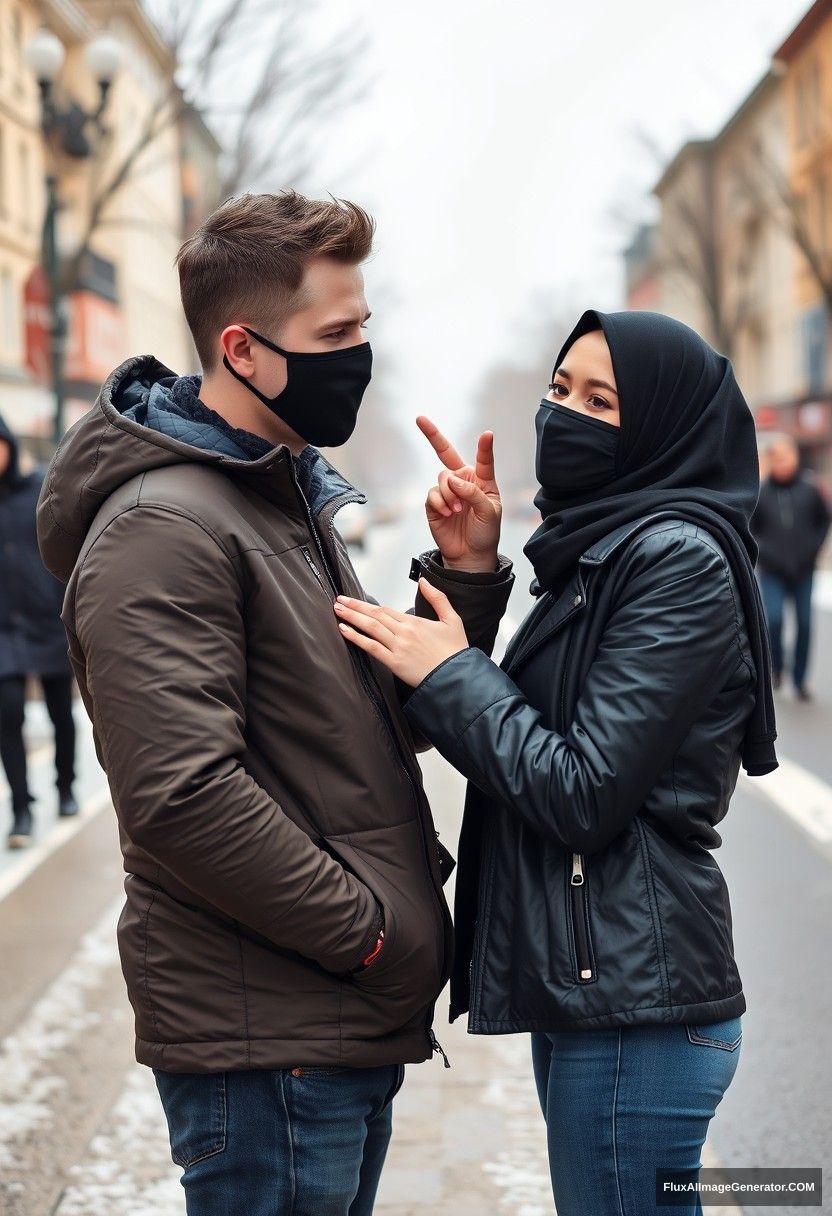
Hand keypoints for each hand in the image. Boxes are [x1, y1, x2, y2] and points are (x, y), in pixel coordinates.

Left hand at [334, 579, 467, 686]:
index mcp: (415, 622)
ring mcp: (398, 647)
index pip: (386, 610)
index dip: (367, 605)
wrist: (457, 677)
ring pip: (371, 628)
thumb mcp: (452, 619)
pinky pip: (372, 647)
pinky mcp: (395, 663)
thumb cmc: (455, 651)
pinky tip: (345, 631)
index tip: (353, 600)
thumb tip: (424, 580)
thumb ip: (438, 598)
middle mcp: (404, 632)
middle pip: (375, 615)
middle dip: (354, 607)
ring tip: (337, 611)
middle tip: (338, 600)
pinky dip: (357, 638)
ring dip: (352, 618)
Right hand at [417, 416, 501, 571]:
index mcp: (482, 480)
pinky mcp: (434, 504)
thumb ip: (473, 493)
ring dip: (449, 493)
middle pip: (446, 453)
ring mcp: (447, 491)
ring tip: (457, 510)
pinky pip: (432, 493)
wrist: (470, 556)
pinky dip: (440, 502)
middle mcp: (463, 481)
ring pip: (442, 478)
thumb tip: (453, 480)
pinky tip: (448, 513)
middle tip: (419, 419)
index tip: (487, 434)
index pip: (483, 459)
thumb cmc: (486, 532)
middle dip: (432, 435)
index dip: (484, 447)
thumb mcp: (489, 512)